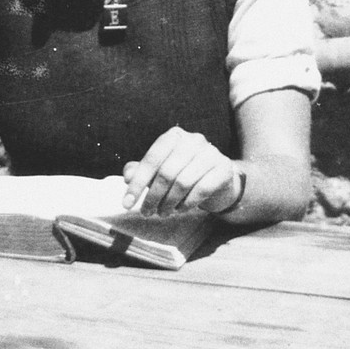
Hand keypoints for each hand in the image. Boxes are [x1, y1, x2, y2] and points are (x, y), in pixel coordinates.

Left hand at [122, 126, 241, 216]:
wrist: (218, 180)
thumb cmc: (183, 173)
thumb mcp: (160, 170)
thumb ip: (142, 171)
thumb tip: (128, 175)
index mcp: (174, 136)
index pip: (152, 158)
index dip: (137, 182)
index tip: (126, 204)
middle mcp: (194, 140)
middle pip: (167, 172)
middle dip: (153, 196)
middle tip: (147, 212)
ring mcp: (211, 153)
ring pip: (183, 182)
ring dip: (169, 203)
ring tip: (163, 212)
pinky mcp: (223, 169)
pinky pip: (201, 190)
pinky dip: (187, 204)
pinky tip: (180, 210)